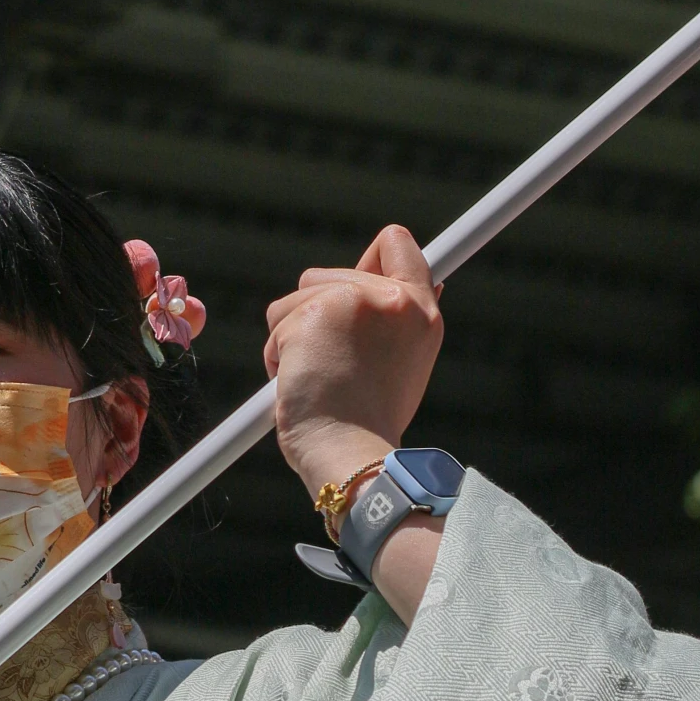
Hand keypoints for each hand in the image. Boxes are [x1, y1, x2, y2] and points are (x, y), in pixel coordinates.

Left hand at [264, 225, 443, 499]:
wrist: (351, 455)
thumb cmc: (370, 423)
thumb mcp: (406, 362)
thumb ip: (400, 320)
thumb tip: (417, 281)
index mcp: (422, 310)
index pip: (397, 245)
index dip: (370, 260)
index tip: (354, 291)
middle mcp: (394, 299)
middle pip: (329, 273)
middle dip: (316, 315)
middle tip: (333, 366)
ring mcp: (354, 301)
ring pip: (297, 296)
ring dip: (294, 336)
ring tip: (318, 378)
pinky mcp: (314, 314)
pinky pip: (277, 321)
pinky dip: (278, 355)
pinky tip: (300, 382)